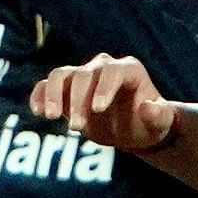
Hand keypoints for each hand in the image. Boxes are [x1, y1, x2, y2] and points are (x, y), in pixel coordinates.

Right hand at [31, 53, 177, 150]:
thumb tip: (147, 108)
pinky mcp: (65, 90)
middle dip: (78, 100)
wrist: (134, 130)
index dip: (103, 88)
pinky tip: (38, 112)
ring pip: (60, 74)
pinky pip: (46, 85)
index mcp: (128, 70)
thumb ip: (158, 116)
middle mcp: (103, 68)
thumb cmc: (149, 125)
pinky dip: (39, 95)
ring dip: (52, 94)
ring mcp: (82, 76)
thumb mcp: (160, 124)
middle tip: (77, 129)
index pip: (112, 72)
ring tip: (51, 117)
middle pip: (83, 75)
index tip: (97, 110)